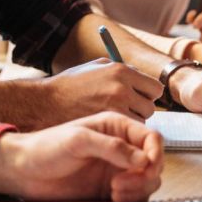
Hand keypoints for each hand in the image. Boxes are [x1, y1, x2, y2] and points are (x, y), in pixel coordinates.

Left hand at [0, 112, 163, 201]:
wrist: (23, 170)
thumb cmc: (45, 146)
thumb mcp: (78, 139)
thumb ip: (112, 147)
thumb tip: (142, 158)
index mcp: (116, 127)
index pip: (151, 137)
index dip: (156, 153)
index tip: (147, 167)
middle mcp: (120, 147)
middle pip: (154, 161)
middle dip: (146, 174)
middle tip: (123, 183)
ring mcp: (116, 169)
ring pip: (148, 181)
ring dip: (138, 188)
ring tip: (115, 191)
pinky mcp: (110, 189)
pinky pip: (134, 196)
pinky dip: (131, 199)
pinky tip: (113, 197)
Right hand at [42, 58, 162, 122]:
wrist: (46, 103)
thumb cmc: (70, 86)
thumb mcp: (95, 67)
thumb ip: (121, 70)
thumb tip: (140, 76)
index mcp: (121, 71)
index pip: (154, 87)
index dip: (147, 95)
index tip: (139, 99)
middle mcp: (122, 88)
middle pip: (150, 106)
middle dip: (140, 110)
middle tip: (125, 112)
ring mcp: (115, 107)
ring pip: (141, 122)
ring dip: (131, 123)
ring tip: (114, 121)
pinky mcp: (107, 124)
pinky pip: (126, 132)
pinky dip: (121, 133)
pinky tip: (107, 130)